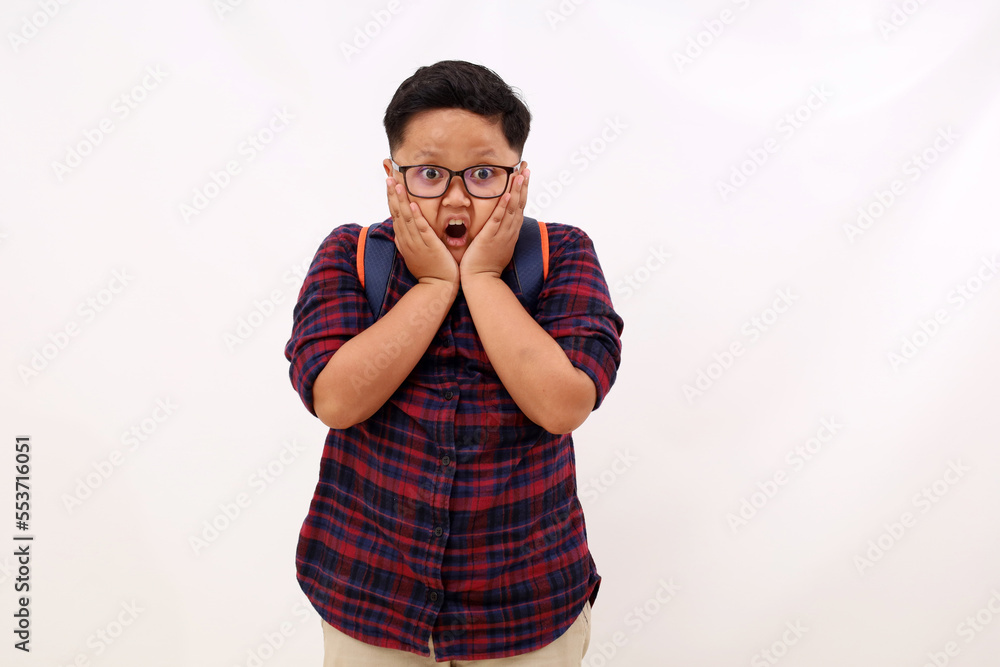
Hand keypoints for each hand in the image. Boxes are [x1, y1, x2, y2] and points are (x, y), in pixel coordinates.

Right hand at [386, 177, 459, 286]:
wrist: (437, 287)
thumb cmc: (429, 270)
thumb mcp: (413, 253)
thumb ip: (406, 241)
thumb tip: (398, 232)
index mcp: (404, 239)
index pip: (395, 215)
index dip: (391, 198)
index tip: (389, 183)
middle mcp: (407, 239)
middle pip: (397, 213)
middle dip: (393, 195)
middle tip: (389, 177)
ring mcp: (417, 243)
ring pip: (407, 218)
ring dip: (402, 201)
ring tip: (397, 185)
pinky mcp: (429, 246)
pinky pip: (422, 229)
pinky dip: (417, 217)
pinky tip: (414, 205)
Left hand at [460, 164, 529, 280]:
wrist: (482, 280)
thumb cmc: (485, 264)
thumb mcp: (496, 244)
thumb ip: (498, 231)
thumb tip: (498, 221)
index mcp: (510, 231)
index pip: (519, 206)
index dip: (523, 189)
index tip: (524, 174)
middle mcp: (510, 230)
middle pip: (520, 203)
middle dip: (523, 183)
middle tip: (527, 166)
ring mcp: (502, 234)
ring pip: (512, 208)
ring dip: (517, 190)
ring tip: (520, 173)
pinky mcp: (490, 237)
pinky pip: (498, 219)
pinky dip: (504, 206)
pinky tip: (508, 194)